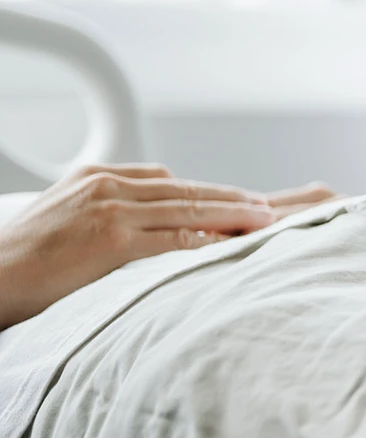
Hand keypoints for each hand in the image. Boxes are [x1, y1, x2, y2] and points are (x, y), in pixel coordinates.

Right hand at [0, 164, 337, 328]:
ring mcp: (111, 211)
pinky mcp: (113, 240)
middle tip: (268, 207)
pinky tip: (234, 245)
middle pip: (186, 190)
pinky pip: (174, 239)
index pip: (165, 180)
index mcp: (95, 177)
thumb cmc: (18, 260)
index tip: (237, 200)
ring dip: (233, 215)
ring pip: (189, 209)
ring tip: (265, 222)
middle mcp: (107, 187)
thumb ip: (102, 209)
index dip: (205, 192)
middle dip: (231, 198)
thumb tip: (146, 217)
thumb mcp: (61, 216)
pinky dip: (208, 241)